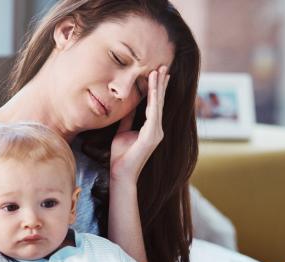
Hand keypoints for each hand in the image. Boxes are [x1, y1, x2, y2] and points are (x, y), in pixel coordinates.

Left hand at [110, 66, 169, 181]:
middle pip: (159, 102)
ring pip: (158, 105)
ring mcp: (156, 132)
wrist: (121, 173)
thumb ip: (127, 120)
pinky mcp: (152, 136)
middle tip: (163, 66)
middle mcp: (157, 129)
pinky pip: (153, 113)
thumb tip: (127, 106)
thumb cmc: (121, 156)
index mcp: (151, 128)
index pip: (154, 104)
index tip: (157, 73)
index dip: (156, 88)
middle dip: (161, 83)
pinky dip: (153, 99)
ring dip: (158, 87)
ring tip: (159, 71)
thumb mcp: (122, 132)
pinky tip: (153, 87)